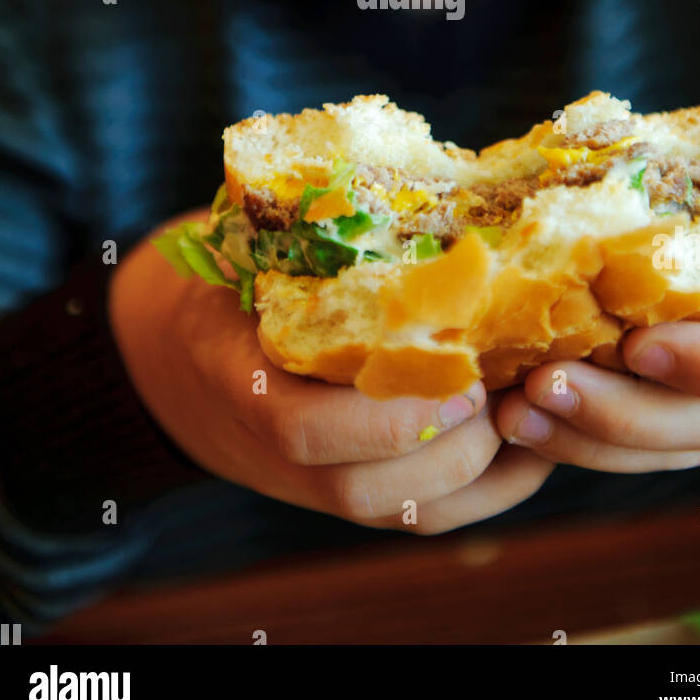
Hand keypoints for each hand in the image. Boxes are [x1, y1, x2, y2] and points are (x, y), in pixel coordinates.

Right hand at [109, 212, 553, 533]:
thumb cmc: (221, 281)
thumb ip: (306, 239)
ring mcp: (312, 484)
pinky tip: (534, 440)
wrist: (165, 358)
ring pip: (407, 513)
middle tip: (508, 380)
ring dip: (486, 470)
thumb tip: (430, 182)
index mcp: (238, 382)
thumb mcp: (242, 252)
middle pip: (369, 491)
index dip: (388, 416)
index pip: (305, 432)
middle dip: (456, 446)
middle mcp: (273, 454)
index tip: (459, 371)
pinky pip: (424, 517)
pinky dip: (491, 491)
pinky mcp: (349, 491)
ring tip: (531, 402)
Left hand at [496, 143, 699, 471]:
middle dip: (621, 412)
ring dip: (590, 441)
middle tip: (541, 386)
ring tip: (516, 416)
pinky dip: (591, 445)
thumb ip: (688, 178)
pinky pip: (659, 452)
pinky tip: (530, 427)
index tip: (634, 345)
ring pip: (681, 449)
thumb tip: (577, 164)